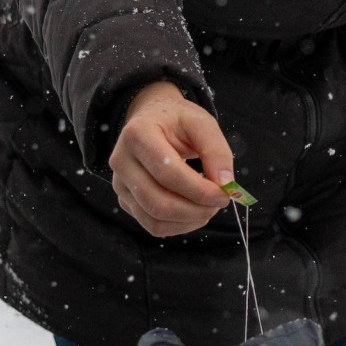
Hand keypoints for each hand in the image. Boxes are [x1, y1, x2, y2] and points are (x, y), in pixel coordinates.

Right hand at [108, 81, 235, 237]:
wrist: (151, 118)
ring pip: (154, 220)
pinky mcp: (125, 200)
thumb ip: (216, 151)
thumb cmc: (176, 120)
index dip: (199, 190)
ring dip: (189, 221)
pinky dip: (178, 226)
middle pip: (158, 202)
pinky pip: (152, 225)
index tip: (224, 194)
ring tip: (208, 208)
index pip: (167, 172)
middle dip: (195, 210)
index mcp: (137, 135)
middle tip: (219, 204)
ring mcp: (120, 184)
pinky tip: (193, 213)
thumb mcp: (201, 123)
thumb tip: (225, 185)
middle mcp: (121, 161)